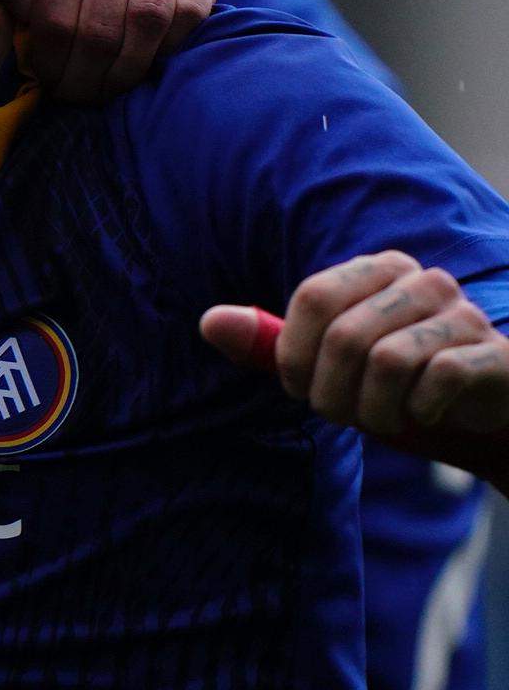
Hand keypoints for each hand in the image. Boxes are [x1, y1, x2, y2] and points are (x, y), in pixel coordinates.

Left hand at [0, 0, 211, 103]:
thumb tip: (24, 8)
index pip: (58, 22)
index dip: (53, 65)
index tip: (49, 84)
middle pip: (102, 31)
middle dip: (87, 78)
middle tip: (78, 96)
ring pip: (148, 23)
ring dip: (127, 70)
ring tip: (109, 89)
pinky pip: (189, 14)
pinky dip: (169, 46)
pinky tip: (145, 59)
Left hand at [202, 252, 508, 462]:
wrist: (475, 416)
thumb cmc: (390, 386)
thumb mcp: (324, 368)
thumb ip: (269, 345)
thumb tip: (209, 321)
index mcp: (377, 270)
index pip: (312, 297)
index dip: (294, 355)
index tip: (302, 389)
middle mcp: (423, 280)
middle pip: (344, 335)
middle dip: (330, 394)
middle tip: (343, 416)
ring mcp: (464, 313)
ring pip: (387, 359)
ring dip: (372, 410)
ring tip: (383, 419)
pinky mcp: (494, 352)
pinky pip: (438, 377)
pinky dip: (418, 410)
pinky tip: (425, 413)